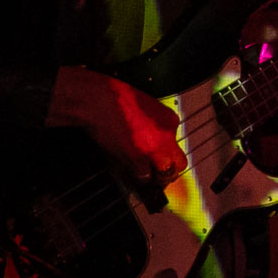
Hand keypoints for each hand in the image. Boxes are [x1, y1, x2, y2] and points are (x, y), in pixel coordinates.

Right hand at [46, 67, 182, 183]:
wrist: (98, 100)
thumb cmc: (114, 99)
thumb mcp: (144, 108)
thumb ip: (152, 125)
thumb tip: (146, 139)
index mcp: (171, 120)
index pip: (177, 145)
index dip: (167, 155)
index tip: (158, 159)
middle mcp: (168, 135)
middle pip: (179, 163)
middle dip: (168, 172)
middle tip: (157, 176)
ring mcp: (155, 148)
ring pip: (165, 174)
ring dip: (155, 178)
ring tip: (144, 178)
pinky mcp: (138, 158)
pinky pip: (144, 177)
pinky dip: (136, 178)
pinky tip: (128, 174)